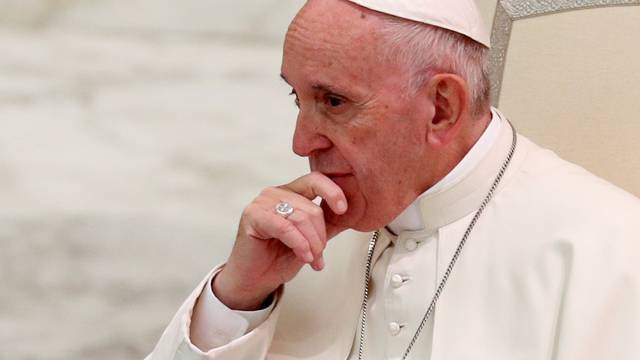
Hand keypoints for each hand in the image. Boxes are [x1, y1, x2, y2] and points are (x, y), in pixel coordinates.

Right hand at [213, 172, 347, 309]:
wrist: (255, 280)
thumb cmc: (278, 258)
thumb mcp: (310, 240)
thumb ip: (325, 225)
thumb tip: (349, 214)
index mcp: (290, 193)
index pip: (315, 180)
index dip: (333, 191)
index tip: (343, 209)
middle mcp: (276, 193)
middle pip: (312, 208)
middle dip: (320, 237)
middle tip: (319, 256)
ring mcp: (262, 202)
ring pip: (301, 218)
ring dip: (312, 244)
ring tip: (312, 260)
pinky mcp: (253, 215)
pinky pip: (286, 227)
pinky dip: (299, 244)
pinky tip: (303, 257)